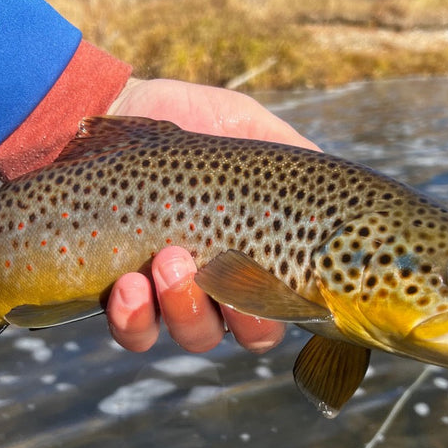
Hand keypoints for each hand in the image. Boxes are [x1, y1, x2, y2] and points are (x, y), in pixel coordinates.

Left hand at [105, 78, 318, 353]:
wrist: (105, 111)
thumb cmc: (184, 119)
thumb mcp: (250, 127)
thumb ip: (296, 159)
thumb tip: (341, 193)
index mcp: (253, 252)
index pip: (281, 306)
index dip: (283, 310)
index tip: (271, 285)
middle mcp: (217, 282)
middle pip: (247, 333)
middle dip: (236, 312)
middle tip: (205, 263)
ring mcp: (168, 294)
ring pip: (194, 335)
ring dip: (183, 308)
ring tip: (162, 262)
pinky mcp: (121, 297)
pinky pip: (135, 335)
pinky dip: (135, 319)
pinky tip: (126, 284)